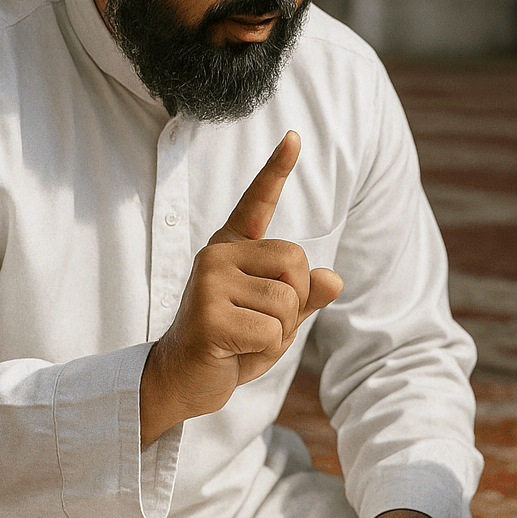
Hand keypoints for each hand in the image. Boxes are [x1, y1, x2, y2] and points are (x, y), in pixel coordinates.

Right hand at [140, 132, 342, 445]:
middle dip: (295, 302)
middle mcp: (217, 256)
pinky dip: (265, 351)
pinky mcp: (209, 317)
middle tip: (261, 323)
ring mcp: (209, 283)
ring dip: (279, 332)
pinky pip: (272, 332)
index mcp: (232, 249)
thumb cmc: (231, 344)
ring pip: (288, 302)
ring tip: (245, 340)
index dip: (277, 169)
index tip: (294, 136)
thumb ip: (303, 296)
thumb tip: (333, 278)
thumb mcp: (275, 317)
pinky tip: (234, 352)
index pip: (257, 202)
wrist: (183, 381)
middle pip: (296, 262)